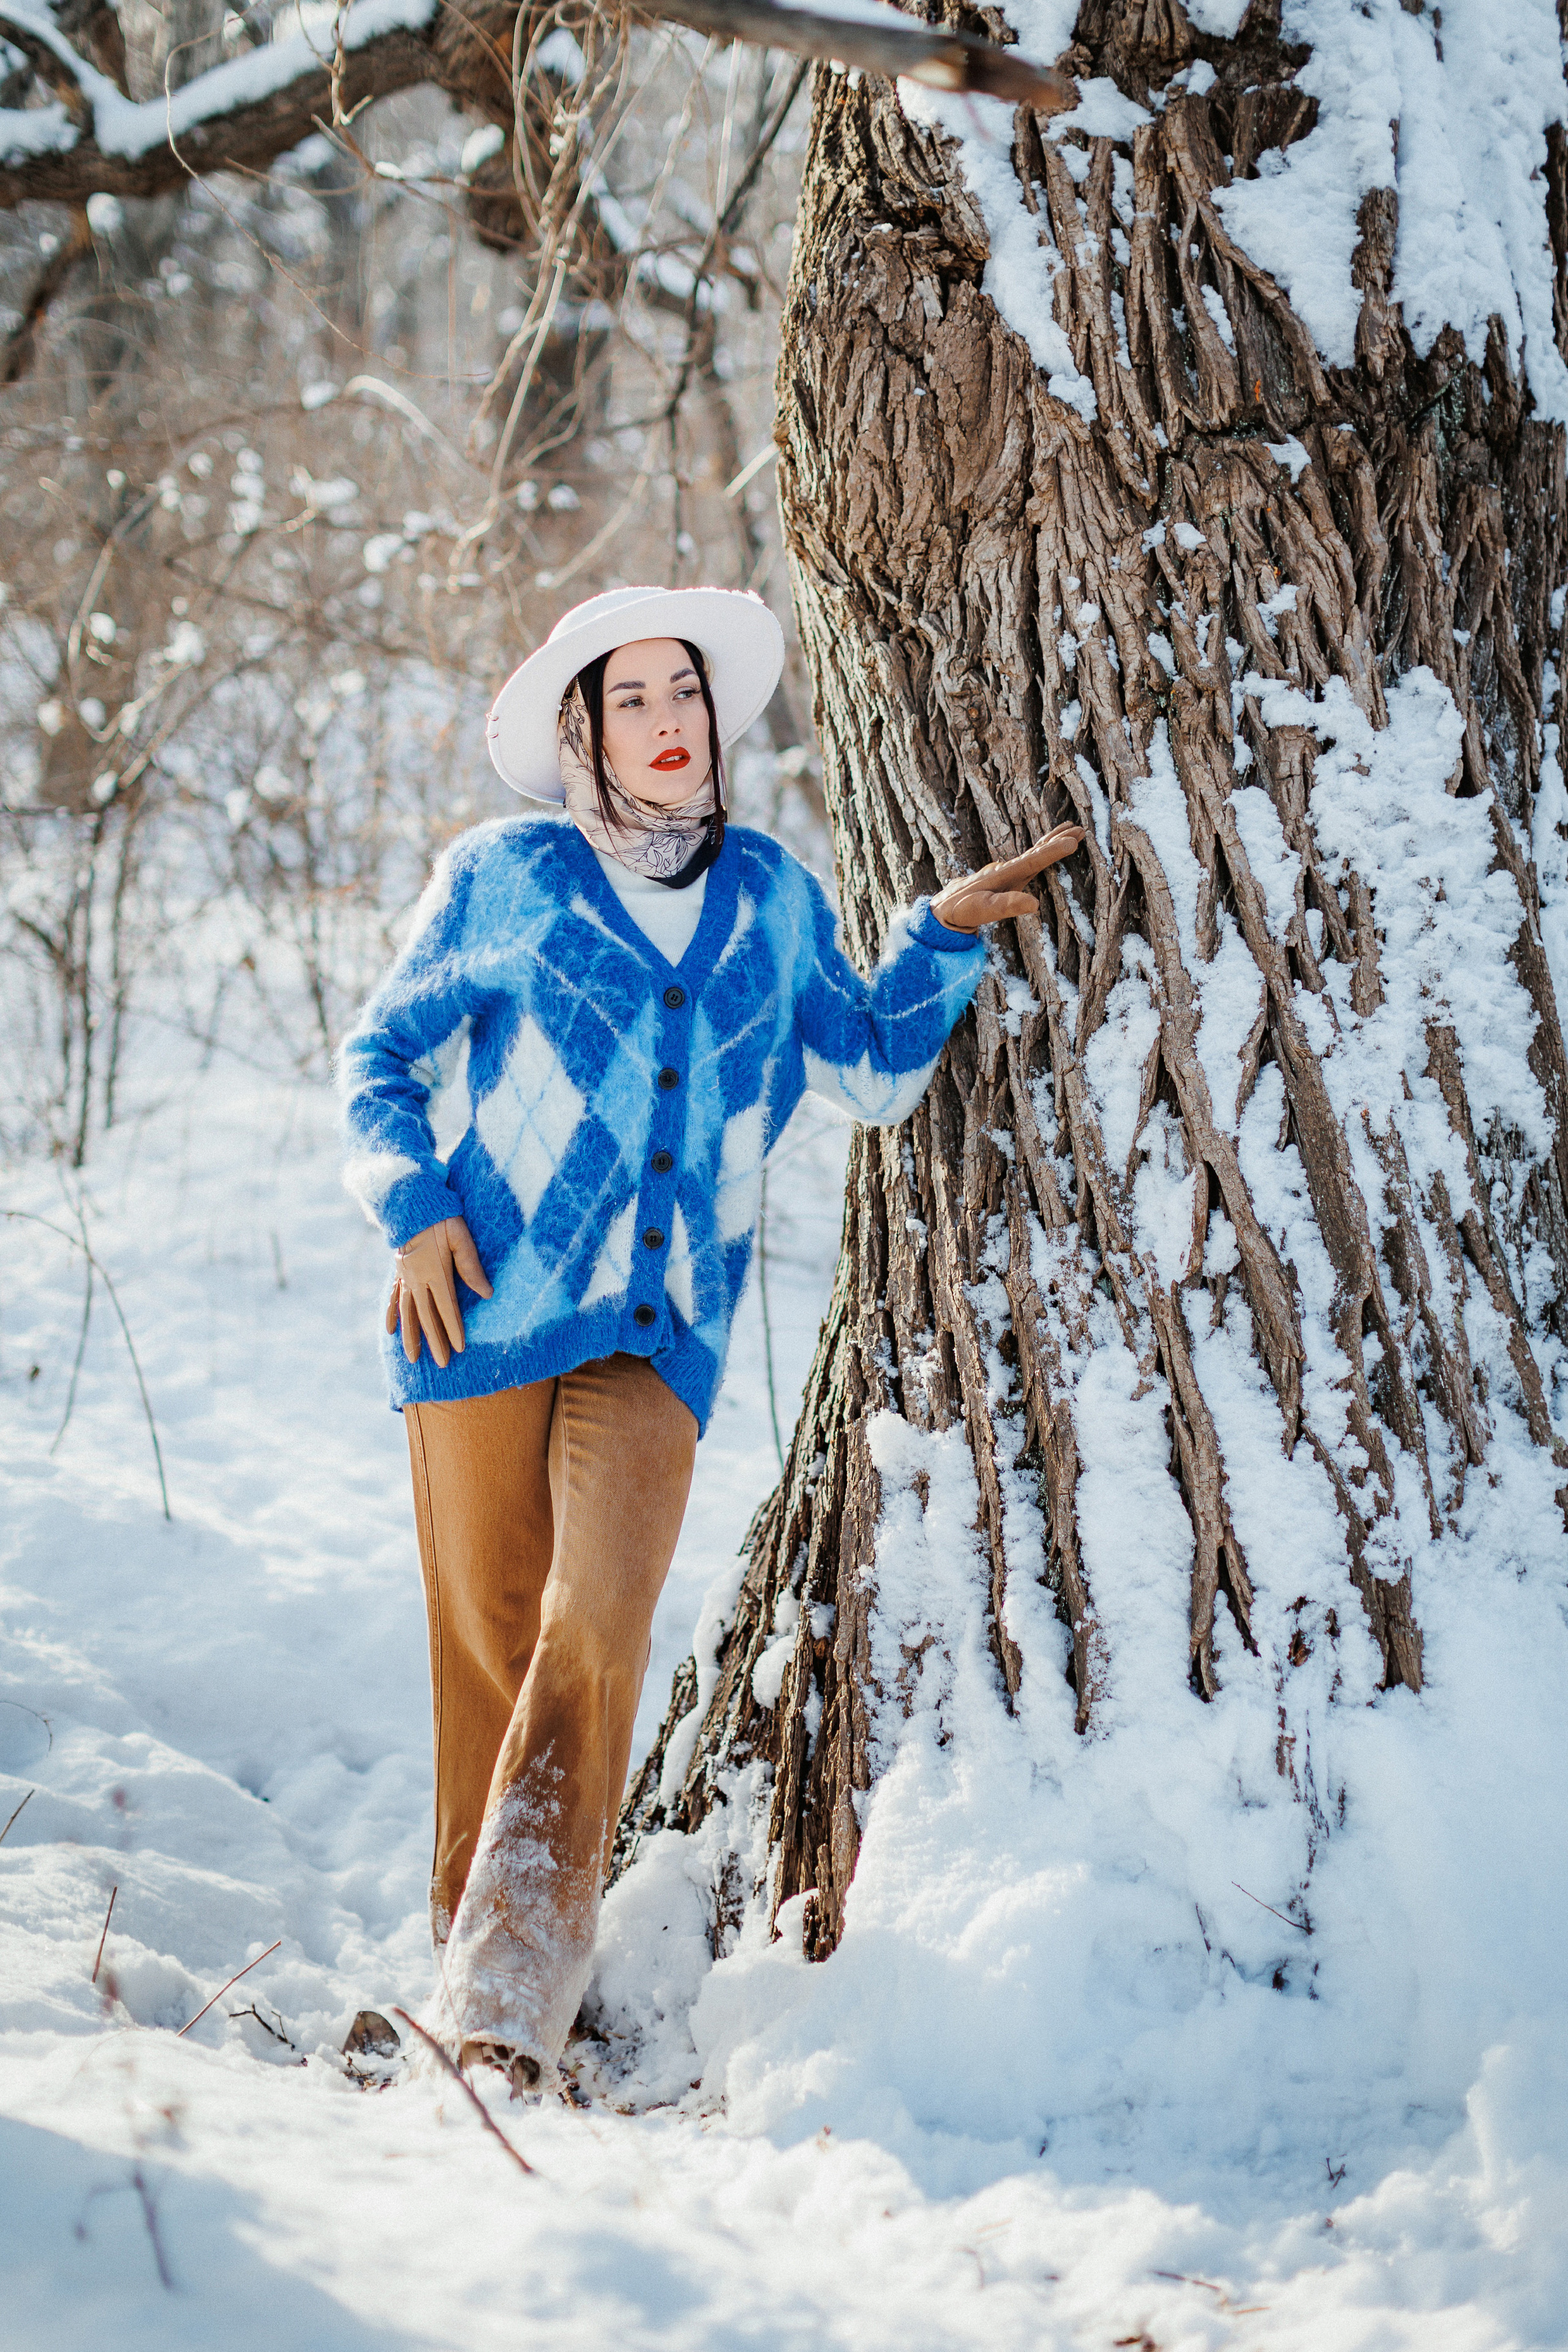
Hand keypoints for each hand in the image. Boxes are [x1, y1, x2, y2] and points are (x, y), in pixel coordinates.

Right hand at [386, 1216, 492, 1367]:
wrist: (412, 1202)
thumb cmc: (441, 1217)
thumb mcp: (461, 1237)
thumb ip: (471, 1266)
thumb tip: (488, 1293)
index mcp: (435, 1272)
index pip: (446, 1308)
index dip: (453, 1329)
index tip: (460, 1348)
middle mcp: (417, 1279)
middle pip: (426, 1317)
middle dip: (435, 1342)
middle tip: (443, 1364)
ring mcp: (405, 1277)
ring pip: (407, 1313)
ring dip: (411, 1336)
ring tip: (413, 1358)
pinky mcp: (399, 1271)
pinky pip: (393, 1298)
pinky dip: (392, 1315)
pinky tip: (390, 1330)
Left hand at [929, 823, 1085, 933]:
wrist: (943, 909)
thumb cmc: (963, 910)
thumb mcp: (984, 910)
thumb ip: (1008, 905)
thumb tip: (1035, 904)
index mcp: (1004, 875)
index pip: (1034, 860)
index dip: (1053, 851)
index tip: (1073, 841)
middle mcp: (1006, 869)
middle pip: (1036, 850)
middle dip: (1058, 839)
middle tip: (1080, 829)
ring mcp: (1005, 872)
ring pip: (1033, 852)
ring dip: (1052, 841)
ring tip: (1071, 831)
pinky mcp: (1003, 877)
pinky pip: (1027, 860)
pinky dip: (1040, 852)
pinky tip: (1044, 851)